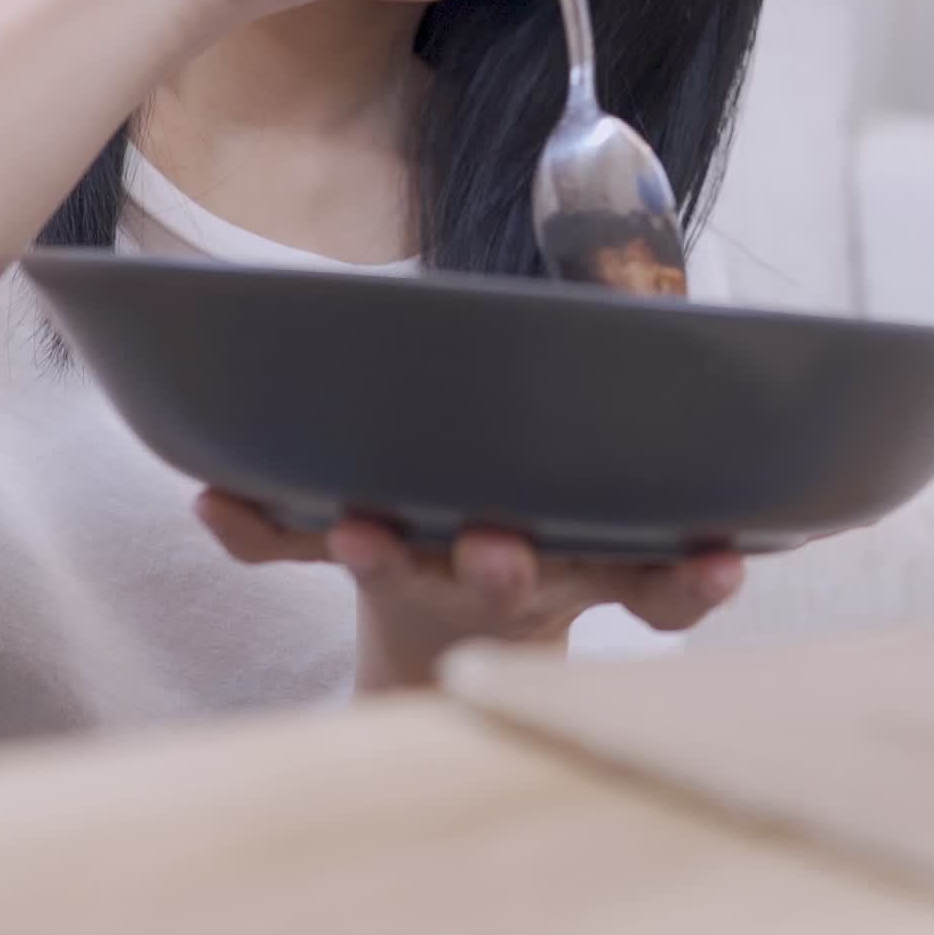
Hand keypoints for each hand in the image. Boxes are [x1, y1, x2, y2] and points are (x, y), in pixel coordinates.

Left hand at [198, 490, 744, 693]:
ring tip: (356, 524)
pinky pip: (293, 546)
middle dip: (503, 567)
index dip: (691, 584)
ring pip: (403, 570)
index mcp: (594, 569)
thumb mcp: (618, 523)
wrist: (444, 656)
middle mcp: (512, 581)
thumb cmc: (554, 543)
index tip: (720, 563)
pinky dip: (255, 528)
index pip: (659, 589)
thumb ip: (639, 446)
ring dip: (378, 550)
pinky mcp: (353, 558)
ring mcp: (424, 577)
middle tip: (499, 551)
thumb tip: (668, 278)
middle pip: (514, 584)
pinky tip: (214, 500)